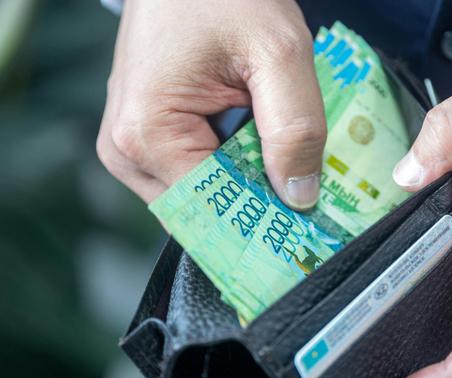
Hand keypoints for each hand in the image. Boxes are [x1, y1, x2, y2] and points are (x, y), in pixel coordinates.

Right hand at [97, 0, 325, 209]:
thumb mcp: (278, 52)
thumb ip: (295, 127)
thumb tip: (300, 196)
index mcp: (148, 135)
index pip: (211, 212)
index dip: (261, 223)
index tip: (303, 234)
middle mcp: (129, 150)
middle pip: (206, 209)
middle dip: (257, 204)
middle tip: (306, 192)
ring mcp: (134, 146)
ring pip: (205, 195)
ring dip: (248, 183)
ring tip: (281, 155)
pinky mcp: (150, 138)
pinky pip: (198, 172)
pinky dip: (234, 167)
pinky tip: (259, 144)